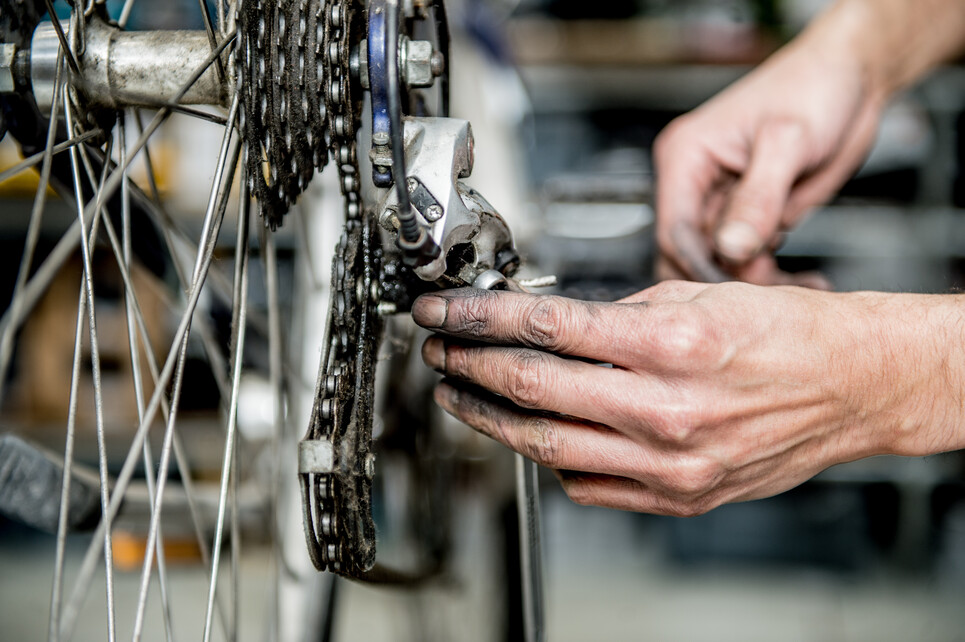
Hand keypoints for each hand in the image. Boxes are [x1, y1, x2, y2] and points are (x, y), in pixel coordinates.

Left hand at [412, 285, 964, 515]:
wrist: (850, 386)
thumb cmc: (786, 335)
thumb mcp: (697, 296)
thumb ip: (619, 316)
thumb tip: (556, 328)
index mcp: (670, 344)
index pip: (544, 326)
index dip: (478, 317)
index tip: (444, 311)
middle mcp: (667, 408)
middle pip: (534, 386)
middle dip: (469, 365)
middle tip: (438, 351)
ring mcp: (670, 462)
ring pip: (549, 443)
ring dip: (492, 417)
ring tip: (460, 396)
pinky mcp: (677, 494)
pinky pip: (589, 483)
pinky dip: (550, 460)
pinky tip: (530, 435)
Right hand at [654, 9, 888, 286]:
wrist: (852, 79)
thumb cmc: (814, 88)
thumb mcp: (787, 141)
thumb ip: (757, 198)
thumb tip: (731, 249)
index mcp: (686, 157)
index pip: (674, 230)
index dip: (702, 265)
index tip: (736, 291)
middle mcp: (697, 183)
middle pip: (691, 255)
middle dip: (729, 278)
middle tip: (774, 289)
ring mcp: (723, 203)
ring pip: (721, 264)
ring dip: (757, 283)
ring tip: (801, 284)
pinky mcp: (751, 216)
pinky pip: (749, 261)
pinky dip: (774, 277)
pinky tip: (805, 280)